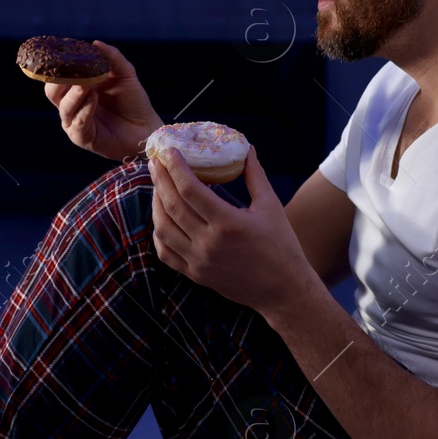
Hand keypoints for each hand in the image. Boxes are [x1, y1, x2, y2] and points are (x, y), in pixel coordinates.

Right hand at [45, 41, 164, 161]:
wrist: (146, 127)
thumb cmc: (133, 101)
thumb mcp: (124, 74)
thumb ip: (112, 58)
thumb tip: (95, 43)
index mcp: (76, 88)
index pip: (58, 76)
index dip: (57, 65)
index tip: (61, 52)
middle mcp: (71, 105)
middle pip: (52, 92)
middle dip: (58, 80)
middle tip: (69, 70)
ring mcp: (75, 122)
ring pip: (64, 107)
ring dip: (73, 95)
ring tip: (84, 85)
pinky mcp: (82, 138)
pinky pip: (77, 123)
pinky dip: (84, 110)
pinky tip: (93, 99)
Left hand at [148, 145, 316, 315]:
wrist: (282, 290)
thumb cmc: (281, 246)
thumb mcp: (271, 206)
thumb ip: (255, 176)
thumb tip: (246, 148)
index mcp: (228, 223)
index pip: (190, 189)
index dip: (175, 167)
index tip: (169, 151)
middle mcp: (208, 243)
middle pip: (172, 206)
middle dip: (160, 180)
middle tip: (155, 162)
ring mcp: (199, 261)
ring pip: (163, 228)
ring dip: (155, 204)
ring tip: (157, 186)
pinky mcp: (195, 274)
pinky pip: (166, 252)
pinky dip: (158, 232)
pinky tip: (161, 217)